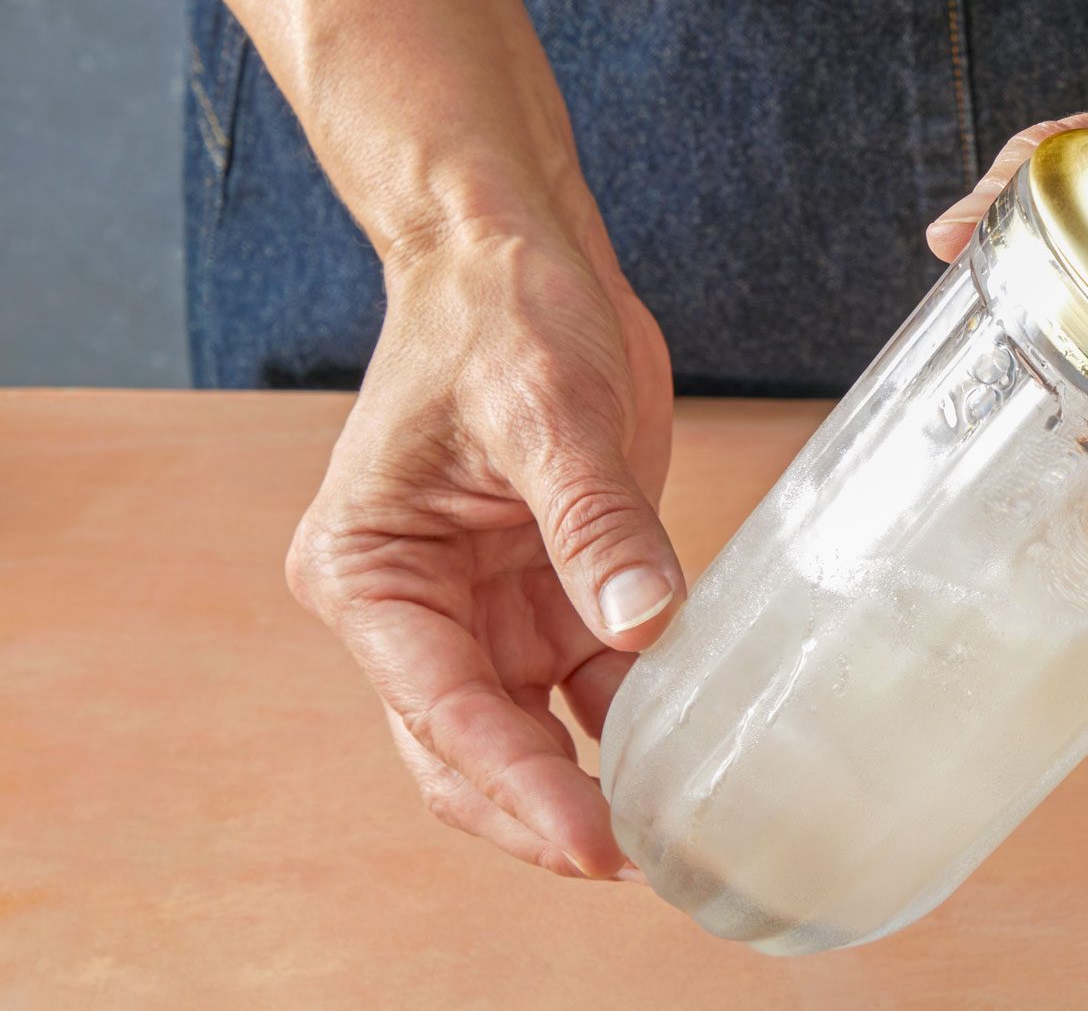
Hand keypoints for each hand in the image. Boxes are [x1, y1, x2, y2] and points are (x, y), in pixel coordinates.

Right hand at [285, 218, 683, 878]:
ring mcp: (480, 606)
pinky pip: (587, 679)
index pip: (439, 707)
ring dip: (590, 779)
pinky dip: (632, 718)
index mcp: (370, 570)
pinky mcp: (546, 588)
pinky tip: (690, 745)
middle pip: (468, 747)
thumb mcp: (546, 406)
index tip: (591, 841)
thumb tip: (644, 627)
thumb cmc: (497, 310)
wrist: (518, 252)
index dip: (516, 786)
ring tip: (674, 829)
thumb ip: (595, 521)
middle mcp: (413, 604)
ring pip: (528, 730)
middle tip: (637, 861)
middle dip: (542, 812)